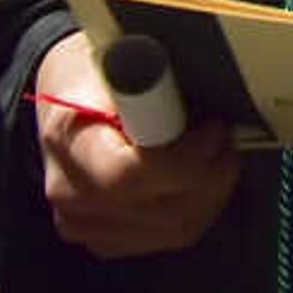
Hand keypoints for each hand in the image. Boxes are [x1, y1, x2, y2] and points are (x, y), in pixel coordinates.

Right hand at [35, 30, 239, 259]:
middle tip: (228, 137)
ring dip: (212, 190)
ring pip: (174, 228)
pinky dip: (199, 207)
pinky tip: (205, 176)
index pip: (129, 175)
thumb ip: (149, 77)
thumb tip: (192, 82)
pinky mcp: (107, 239)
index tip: (213, 128)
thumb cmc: (95, 72)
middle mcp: (70, 193)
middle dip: (209, 172)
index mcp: (68, 139)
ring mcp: (86, 225)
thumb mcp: (116, 53)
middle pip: (161, 209)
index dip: (183, 159)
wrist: (64, 98)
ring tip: (222, 153)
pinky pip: (170, 236)